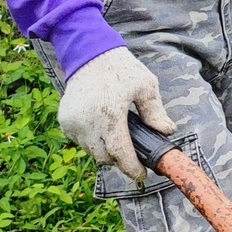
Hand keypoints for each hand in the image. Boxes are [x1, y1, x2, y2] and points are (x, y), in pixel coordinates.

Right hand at [57, 46, 174, 182]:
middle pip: (104, 157)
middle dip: (119, 159)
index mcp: (109, 115)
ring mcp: (73, 123)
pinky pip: (79, 141)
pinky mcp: (65, 121)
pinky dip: (91, 141)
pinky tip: (102, 129)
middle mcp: (87, 122)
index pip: (119, 153)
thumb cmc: (122, 69)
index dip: (131, 168)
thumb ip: (155, 112)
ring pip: (91, 151)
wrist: (90, 55)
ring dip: (104, 150)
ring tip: (118, 137)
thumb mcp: (146, 86)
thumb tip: (167, 132)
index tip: (141, 175)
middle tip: (133, 155)